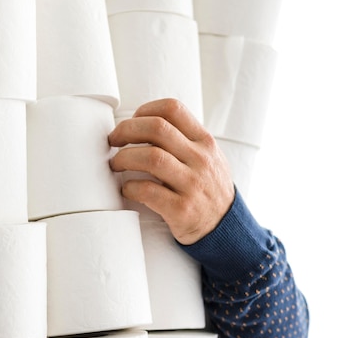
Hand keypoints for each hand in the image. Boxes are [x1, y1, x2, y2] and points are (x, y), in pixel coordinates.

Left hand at [108, 98, 234, 244]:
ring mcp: (192, 185)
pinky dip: (129, 187)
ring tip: (115, 164)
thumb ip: (184, 141)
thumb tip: (142, 126)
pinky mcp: (181, 210)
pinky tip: (126, 189)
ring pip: (151, 158)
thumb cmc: (207, 189)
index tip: (130, 122)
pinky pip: (147, 191)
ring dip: (124, 158)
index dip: (144, 110)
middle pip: (157, 128)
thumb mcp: (207, 157)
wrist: (225, 227)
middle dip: (126, 130)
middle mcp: (200, 160)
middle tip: (113, 141)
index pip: (172, 109)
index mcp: (204, 142)